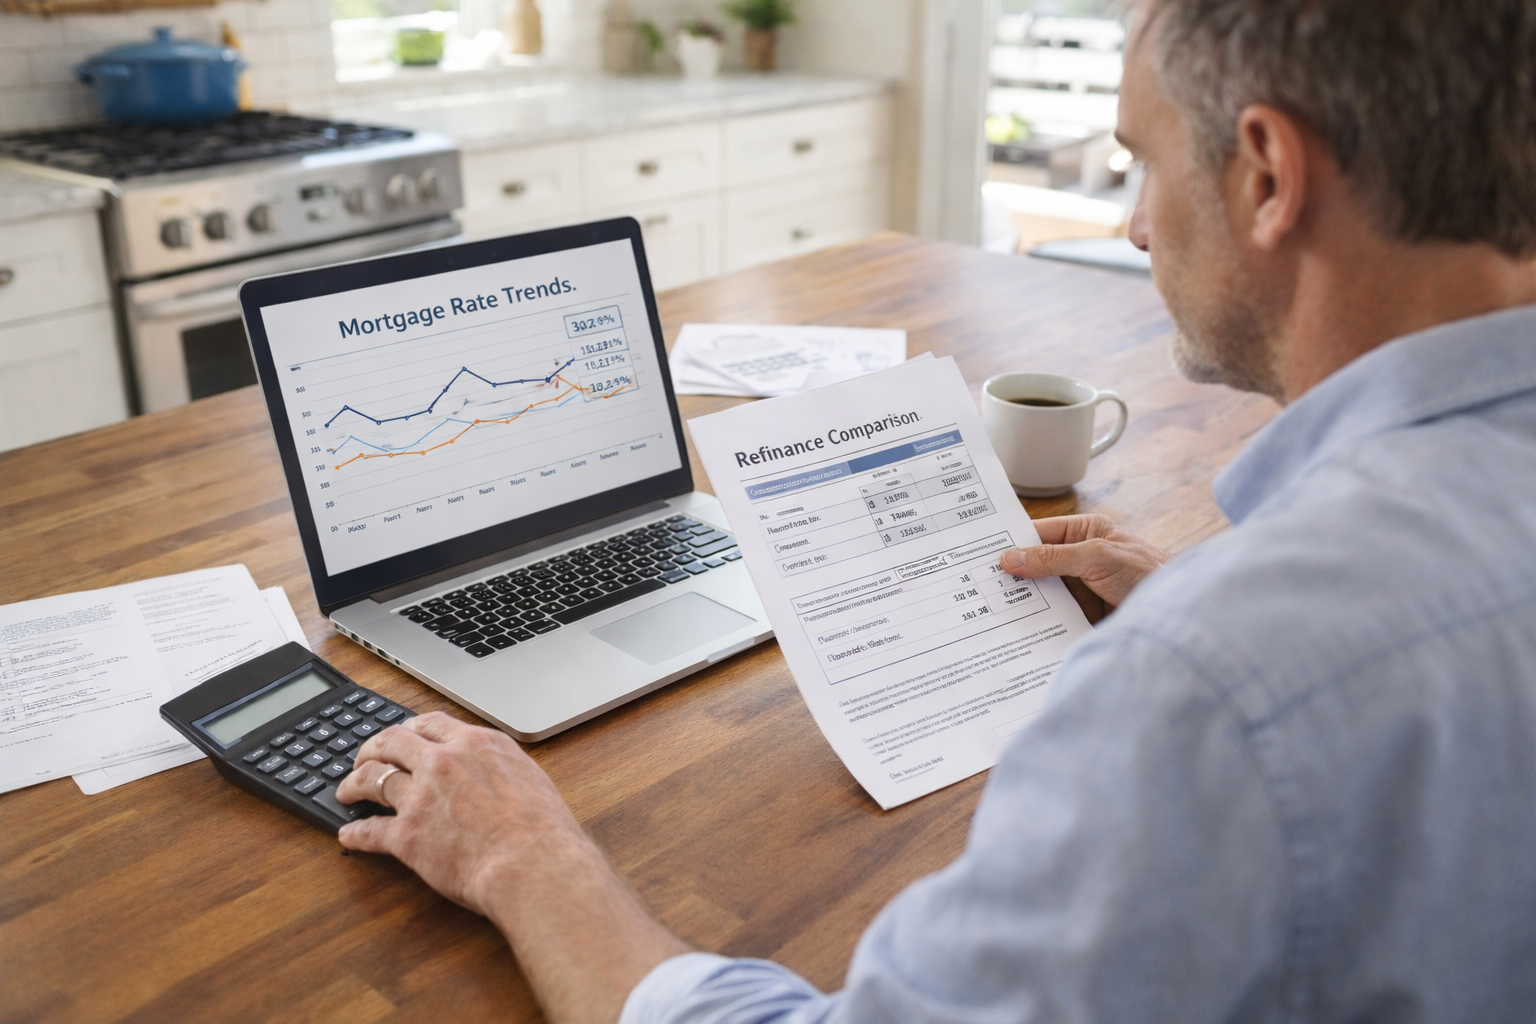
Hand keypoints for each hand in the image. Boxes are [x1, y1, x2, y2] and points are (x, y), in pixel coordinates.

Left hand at [337, 712, 687, 1023]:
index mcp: (477, 744)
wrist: (536, 864)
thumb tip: (494, 774)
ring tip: (346, 790)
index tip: (403, 735)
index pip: (431, 723)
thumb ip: (501, 768)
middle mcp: (444, 761)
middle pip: (393, 741)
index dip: (410, 728)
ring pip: (373, 778)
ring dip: (354, 783)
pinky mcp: (407, 835)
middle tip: (364, 757)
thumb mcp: (529, 778)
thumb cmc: (544, 830)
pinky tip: (348, 834)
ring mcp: (422, 796)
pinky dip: (355, 832)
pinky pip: (369, 830)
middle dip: (373, 747)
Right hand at [998, 514, 1169, 622]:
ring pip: (1042, 593)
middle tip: (980, 584)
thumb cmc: (1149, 574)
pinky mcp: (1083, 616)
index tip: (982, 554)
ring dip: (1022, 602)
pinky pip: (1053, 617)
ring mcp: (1081, 589)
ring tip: (990, 609)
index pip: (1039, 534)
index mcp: (1085, 533)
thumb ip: (1052, 558)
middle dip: (1012, 575)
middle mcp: (1080, 559)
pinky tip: (1017, 629)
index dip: (1012, 542)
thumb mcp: (1096, 558)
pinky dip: (1037, 623)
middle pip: (1036, 565)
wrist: (1179, 616)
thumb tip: (1011, 558)